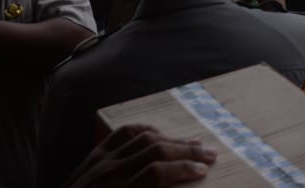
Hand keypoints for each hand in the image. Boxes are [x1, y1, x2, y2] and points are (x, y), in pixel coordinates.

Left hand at [66, 125, 215, 187]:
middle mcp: (109, 173)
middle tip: (211, 153)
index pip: (157, 174)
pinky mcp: (93, 155)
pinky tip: (160, 134)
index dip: (184, 170)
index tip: (204, 171)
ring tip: (194, 142)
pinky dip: (145, 130)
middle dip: (187, 150)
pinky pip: (122, 133)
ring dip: (172, 138)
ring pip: (142, 137)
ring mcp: (99, 161)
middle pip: (155, 150)